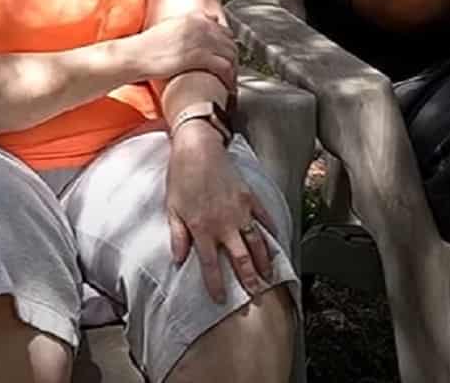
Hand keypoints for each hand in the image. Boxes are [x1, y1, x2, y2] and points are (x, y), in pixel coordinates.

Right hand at [132, 13, 236, 87]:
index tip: (225, 53)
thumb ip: (187, 28)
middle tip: (230, 69)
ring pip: (230, 53)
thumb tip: (197, 39)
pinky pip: (223, 66)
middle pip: (229, 40)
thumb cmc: (148, 47)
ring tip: (230, 79)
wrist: (136, 56)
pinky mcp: (198, 56)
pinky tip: (227, 85)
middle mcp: (200, 25)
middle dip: (231, 56)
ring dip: (233, 67)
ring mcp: (200, 40)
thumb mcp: (170, 28)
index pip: (222, 27)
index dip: (226, 42)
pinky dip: (229, 77)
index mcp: (193, 17)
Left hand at [166, 123, 277, 301]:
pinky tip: (276, 242)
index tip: (220, 300)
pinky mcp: (250, 197)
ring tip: (269, 276)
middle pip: (241, 258)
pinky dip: (272, 231)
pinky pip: (264, 218)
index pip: (210, 265)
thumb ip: (178, 236)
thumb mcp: (172, 208)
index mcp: (203, 228)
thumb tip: (178, 260)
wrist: (198, 148)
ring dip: (264, 261)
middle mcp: (225, 223)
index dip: (216, 285)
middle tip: (256, 295)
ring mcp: (241, 210)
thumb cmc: (181, 177)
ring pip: (257, 242)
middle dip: (249, 279)